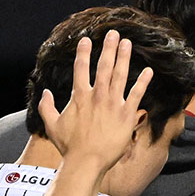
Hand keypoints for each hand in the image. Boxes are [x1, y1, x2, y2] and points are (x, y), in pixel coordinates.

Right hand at [40, 30, 153, 170]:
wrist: (87, 161)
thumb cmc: (69, 146)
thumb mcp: (51, 125)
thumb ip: (46, 107)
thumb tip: (45, 93)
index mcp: (79, 96)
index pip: (80, 67)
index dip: (83, 52)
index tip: (86, 40)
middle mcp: (97, 96)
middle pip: (103, 66)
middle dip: (108, 48)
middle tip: (114, 34)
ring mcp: (113, 104)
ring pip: (120, 75)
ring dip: (124, 57)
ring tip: (128, 43)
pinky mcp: (127, 115)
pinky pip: (136, 94)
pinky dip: (143, 82)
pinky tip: (149, 71)